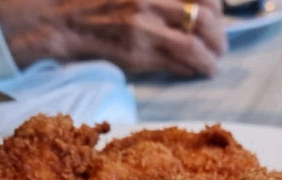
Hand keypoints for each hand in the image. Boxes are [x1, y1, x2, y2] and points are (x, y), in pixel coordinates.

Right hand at [0, 0, 226, 76]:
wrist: (60, 20)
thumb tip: (191, 4)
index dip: (217, 7)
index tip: (218, 15)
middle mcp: (152, 0)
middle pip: (206, 18)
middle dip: (219, 35)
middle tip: (221, 45)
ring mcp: (145, 29)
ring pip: (194, 45)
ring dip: (210, 57)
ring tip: (213, 63)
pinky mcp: (136, 55)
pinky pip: (174, 64)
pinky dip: (191, 68)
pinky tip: (197, 70)